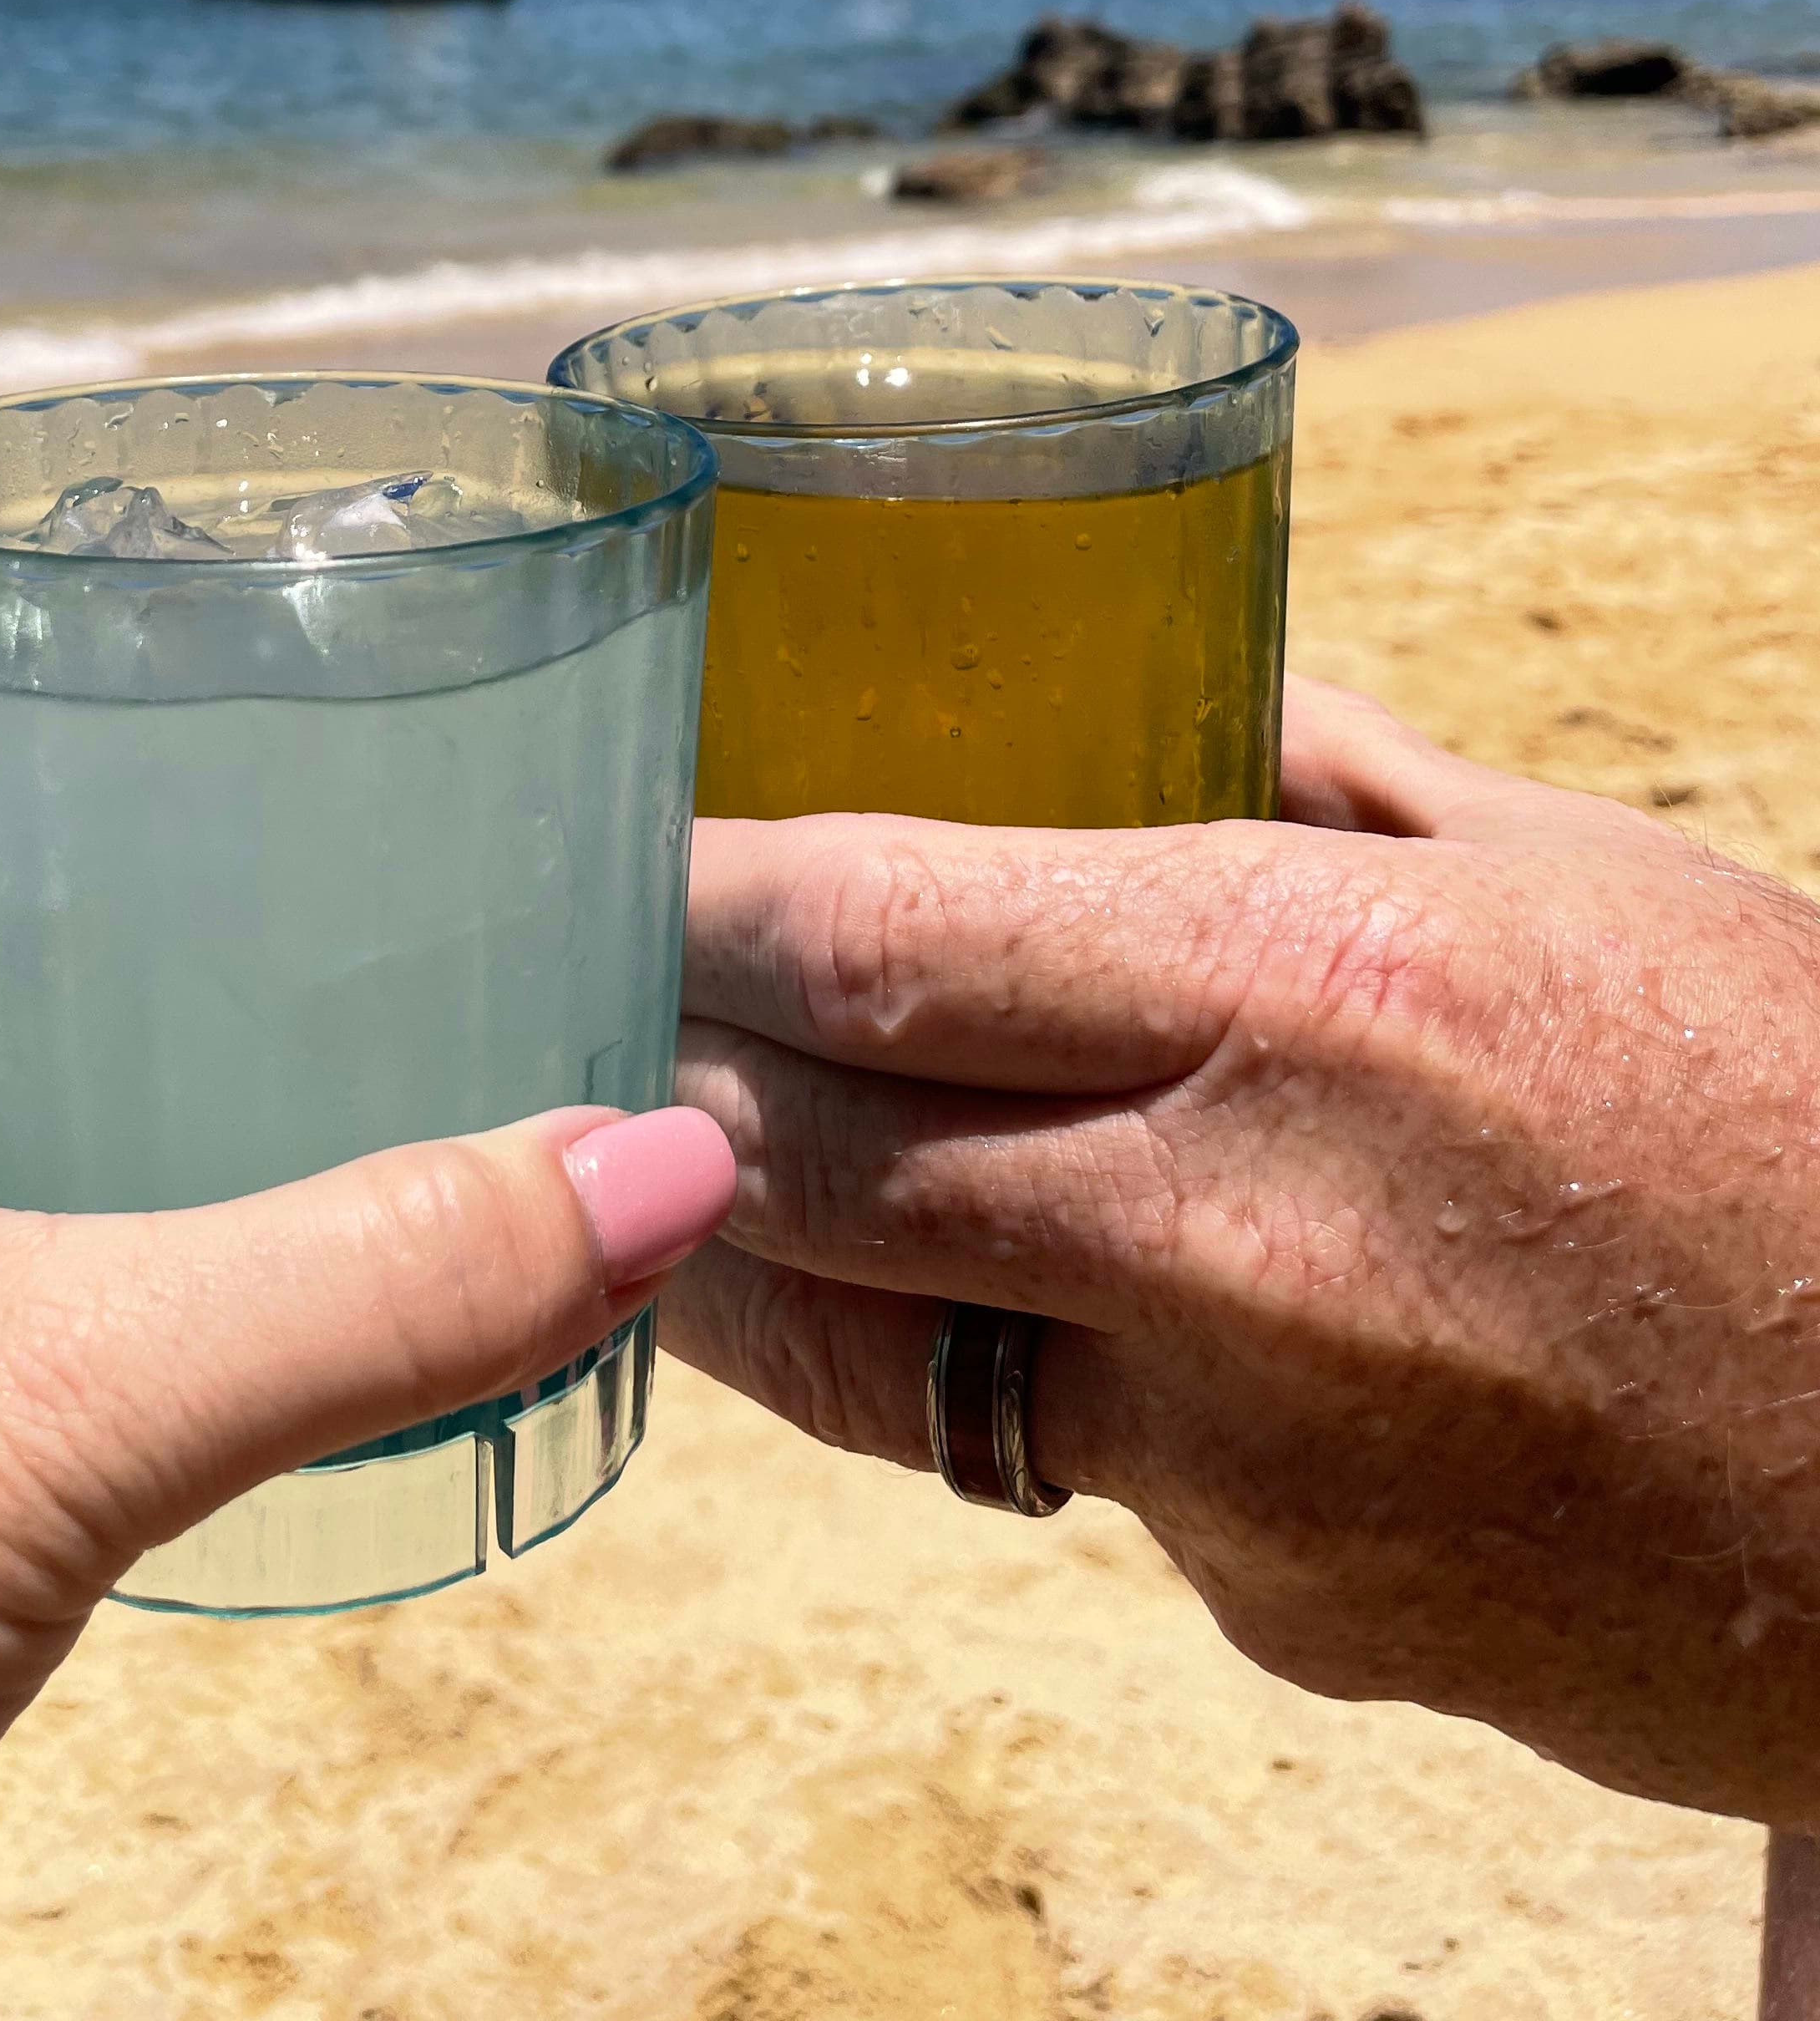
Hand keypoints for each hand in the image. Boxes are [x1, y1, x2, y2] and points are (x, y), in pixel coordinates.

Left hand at [0, 731, 732, 2018]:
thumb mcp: (68, 1412)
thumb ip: (374, 1280)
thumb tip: (655, 1165)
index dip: (111, 674)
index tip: (300, 691)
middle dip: (155, 874)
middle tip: (367, 880)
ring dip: (100, 1045)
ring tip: (312, 1058)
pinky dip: (38, 1195)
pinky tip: (165, 1282)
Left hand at [664, 673, 1819, 1825]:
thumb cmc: (1788, 1119)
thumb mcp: (1576, 876)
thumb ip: (1338, 771)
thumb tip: (1180, 680)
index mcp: (1308, 986)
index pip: (878, 928)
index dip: (697, 892)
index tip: (608, 856)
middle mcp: (1232, 1227)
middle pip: (802, 1148)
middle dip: (661, 1071)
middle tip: (585, 1003)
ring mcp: (1234, 1450)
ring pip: (869, 1344)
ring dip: (748, 1249)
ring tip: (682, 1165)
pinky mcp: (1263, 1605)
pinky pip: (1056, 1466)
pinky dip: (1009, 1376)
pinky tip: (1049, 1308)